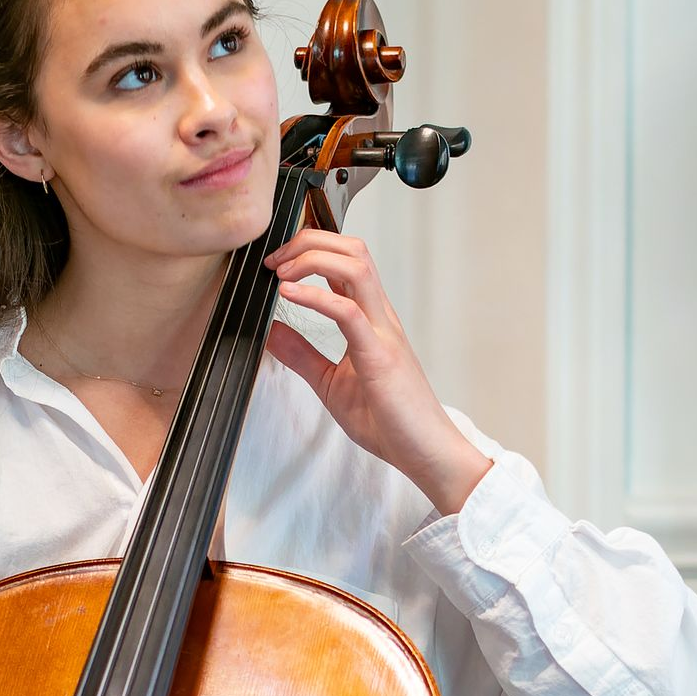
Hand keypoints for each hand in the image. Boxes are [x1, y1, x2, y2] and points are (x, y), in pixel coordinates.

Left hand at [264, 229, 490, 514]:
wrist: (425, 454)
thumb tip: (271, 330)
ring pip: (356, 266)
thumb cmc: (389, 421)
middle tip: (275, 259)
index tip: (276, 262)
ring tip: (281, 272)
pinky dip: (315, 296)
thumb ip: (301, 354)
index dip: (310, 248)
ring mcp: (383, 332)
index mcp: (370, 319)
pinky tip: (289, 294)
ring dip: (313, 258)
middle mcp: (380, 317)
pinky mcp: (380, 354)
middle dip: (309, 241)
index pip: (346, 261)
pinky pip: (348, 312)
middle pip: (352, 250)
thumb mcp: (330, 382)